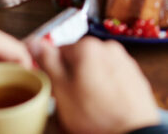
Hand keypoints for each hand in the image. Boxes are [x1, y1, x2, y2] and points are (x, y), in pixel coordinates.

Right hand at [29, 36, 159, 133]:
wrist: (133, 133)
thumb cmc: (97, 117)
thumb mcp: (62, 90)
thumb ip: (47, 63)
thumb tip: (33, 42)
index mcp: (87, 47)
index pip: (58, 52)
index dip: (53, 73)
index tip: (55, 89)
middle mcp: (108, 47)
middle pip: (79, 61)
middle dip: (72, 80)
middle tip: (70, 103)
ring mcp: (124, 61)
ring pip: (96, 71)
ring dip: (89, 86)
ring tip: (88, 109)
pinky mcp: (134, 76)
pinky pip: (112, 80)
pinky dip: (106, 91)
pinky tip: (104, 108)